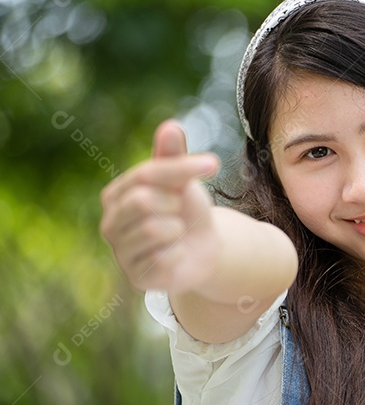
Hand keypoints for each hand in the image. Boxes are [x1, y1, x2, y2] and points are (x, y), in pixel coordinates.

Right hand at [100, 120, 220, 291]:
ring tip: (176, 233)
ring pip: (155, 229)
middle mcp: (109, 224)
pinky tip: (177, 255)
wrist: (204, 247)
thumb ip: (173, 155)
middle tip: (178, 211)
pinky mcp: (138, 278)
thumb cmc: (187, 209)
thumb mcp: (182, 179)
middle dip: (174, 204)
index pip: (145, 174)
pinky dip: (180, 253)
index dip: (181, 168)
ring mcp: (121, 253)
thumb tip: (170, 126)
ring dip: (178, 229)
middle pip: (143, 201)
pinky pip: (166, 257)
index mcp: (114, 195)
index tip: (214, 163)